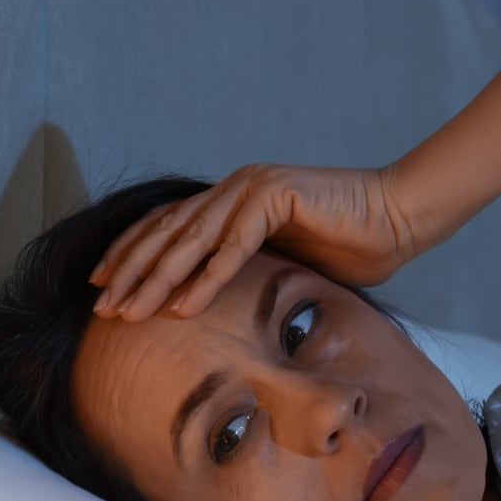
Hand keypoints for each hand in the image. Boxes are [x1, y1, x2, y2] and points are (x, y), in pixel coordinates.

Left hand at [89, 162, 427, 321]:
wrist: (400, 217)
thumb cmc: (352, 245)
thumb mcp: (285, 262)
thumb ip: (246, 270)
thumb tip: (208, 304)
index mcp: (231, 199)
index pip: (167, 227)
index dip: (130, 253)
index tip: (100, 285)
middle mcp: (233, 188)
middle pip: (167, 232)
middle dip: (130, 271)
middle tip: (101, 306)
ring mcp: (251, 188)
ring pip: (191, 240)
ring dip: (156, 279)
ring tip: (128, 312)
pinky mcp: (275, 196)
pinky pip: (232, 247)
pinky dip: (206, 279)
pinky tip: (182, 308)